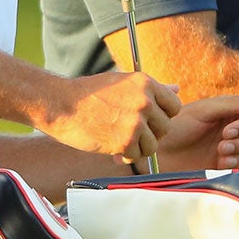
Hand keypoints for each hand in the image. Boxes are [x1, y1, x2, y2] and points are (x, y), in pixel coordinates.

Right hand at [37, 71, 179, 162]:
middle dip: (150, 134)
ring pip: (153, 145)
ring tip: (120, 139)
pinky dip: (125, 156)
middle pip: (165, 128)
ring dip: (138, 147)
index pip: (174, 106)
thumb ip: (151, 89)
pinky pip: (136, 156)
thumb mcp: (122, 82)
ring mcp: (136, 122)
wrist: (61, 104)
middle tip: (130, 132)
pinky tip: (112, 147)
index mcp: (146, 83)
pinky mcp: (125, 141)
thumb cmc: (89, 93)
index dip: (163, 116)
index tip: (149, 120)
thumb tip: (177, 89)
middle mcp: (144, 101)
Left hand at [156, 94, 238, 172]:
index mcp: (229, 113)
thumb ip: (232, 104)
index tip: (227, 131)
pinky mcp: (230, 167)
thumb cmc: (176, 129)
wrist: (158, 155)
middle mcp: (234, 130)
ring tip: (221, 154)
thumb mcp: (203, 112)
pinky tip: (222, 163)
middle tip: (221, 145)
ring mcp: (233, 150)